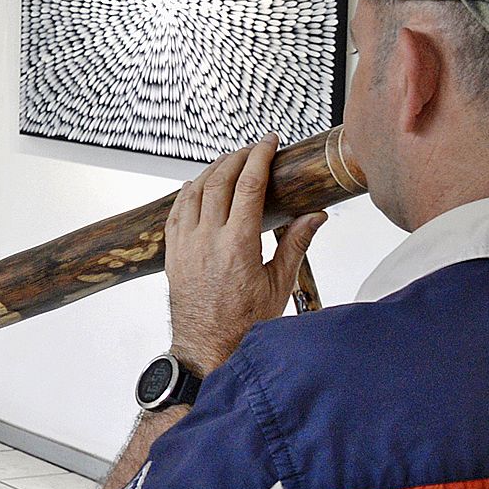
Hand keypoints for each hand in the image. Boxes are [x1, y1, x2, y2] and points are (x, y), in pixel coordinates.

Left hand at [164, 137, 324, 375]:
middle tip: (252, 148)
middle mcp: (207, 240)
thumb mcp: (279, 284)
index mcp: (238, 244)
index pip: (249, 185)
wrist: (208, 347)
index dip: (260, 156)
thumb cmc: (245, 323)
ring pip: (193, 192)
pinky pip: (175, 213)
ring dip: (211, 171)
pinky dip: (187, 193)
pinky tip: (195, 186)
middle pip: (219, 181)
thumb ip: (296, 244)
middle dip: (237, 157)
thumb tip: (316, 215)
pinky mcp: (173, 254)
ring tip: (227, 161)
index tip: (269, 142)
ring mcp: (186, 246)